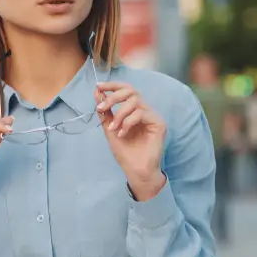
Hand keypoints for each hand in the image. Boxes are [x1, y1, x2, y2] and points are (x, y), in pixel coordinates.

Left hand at [95, 81, 166, 199]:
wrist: (135, 171)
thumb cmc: (125, 152)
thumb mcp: (110, 128)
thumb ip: (105, 111)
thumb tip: (97, 92)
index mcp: (134, 110)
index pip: (126, 90)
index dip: (113, 85)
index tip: (98, 86)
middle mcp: (145, 111)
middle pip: (131, 91)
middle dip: (113, 97)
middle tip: (101, 107)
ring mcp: (153, 116)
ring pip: (135, 101)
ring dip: (119, 114)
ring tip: (113, 128)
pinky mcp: (159, 124)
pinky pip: (141, 113)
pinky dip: (128, 122)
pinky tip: (122, 134)